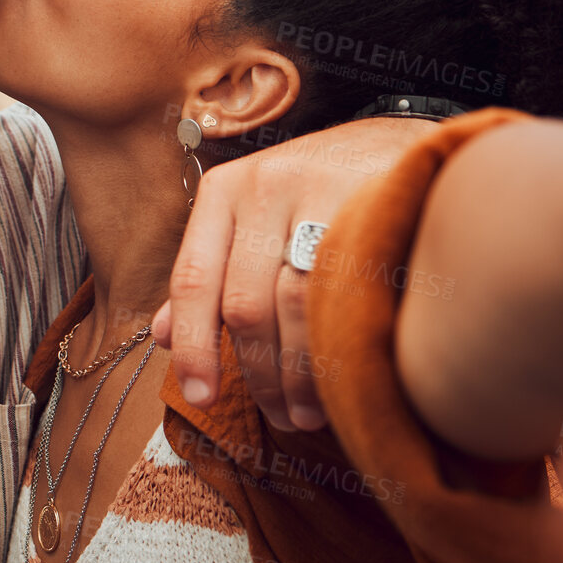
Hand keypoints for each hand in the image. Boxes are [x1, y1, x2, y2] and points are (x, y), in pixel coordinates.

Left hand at [154, 117, 425, 431]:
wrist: (400, 143)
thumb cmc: (315, 195)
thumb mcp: (251, 219)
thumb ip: (210, 273)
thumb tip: (162, 336)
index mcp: (223, 191)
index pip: (192, 279)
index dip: (194, 346)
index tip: (199, 397)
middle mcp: (263, 185)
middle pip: (244, 302)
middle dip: (257, 374)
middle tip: (279, 419)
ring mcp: (318, 192)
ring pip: (295, 306)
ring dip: (299, 376)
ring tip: (308, 413)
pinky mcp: (372, 205)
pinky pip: (349, 296)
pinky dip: (342, 349)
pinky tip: (346, 379)